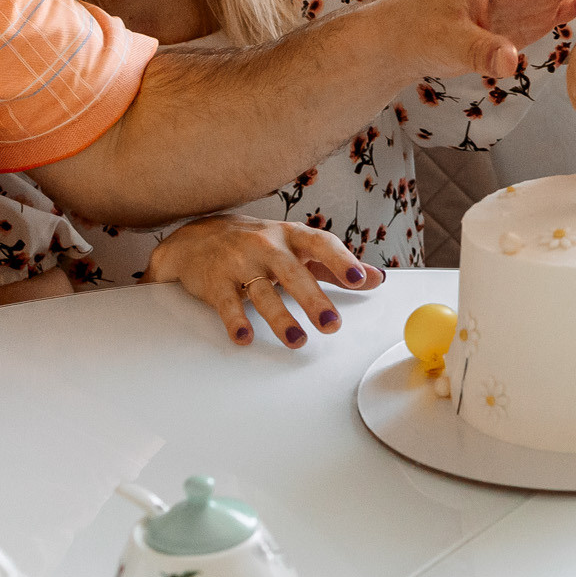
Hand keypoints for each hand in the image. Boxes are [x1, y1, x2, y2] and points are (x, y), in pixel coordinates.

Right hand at [144, 214, 386, 347]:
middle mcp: (267, 247)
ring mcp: (240, 263)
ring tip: (297, 340)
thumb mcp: (297, 247)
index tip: (359, 279)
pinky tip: (244, 338)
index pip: (321, 244)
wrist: (198, 237)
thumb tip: (376, 278)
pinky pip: (227, 303)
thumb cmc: (258, 245)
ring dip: (279, 318)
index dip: (341, 261)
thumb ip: (335, 265)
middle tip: (332, 324)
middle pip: (293, 273)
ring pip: (262, 292)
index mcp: (291, 236)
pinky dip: (235, 321)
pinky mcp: (215, 282)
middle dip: (313, 299)